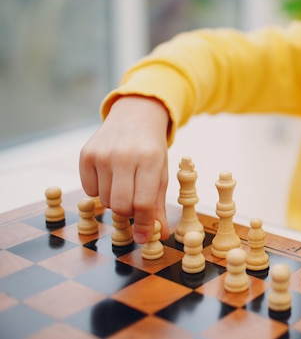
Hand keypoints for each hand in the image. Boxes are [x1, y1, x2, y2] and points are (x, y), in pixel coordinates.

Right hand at [79, 96, 170, 243]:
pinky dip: (100, 189)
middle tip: (134, 205)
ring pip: (104, 200)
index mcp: (150, 160)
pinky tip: (110, 173)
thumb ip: (159, 205)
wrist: (135, 115)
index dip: (143, 225)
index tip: (143, 237)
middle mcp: (124, 155)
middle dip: (127, 213)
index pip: (143, 203)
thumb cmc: (151, 149)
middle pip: (120, 205)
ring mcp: (102, 154)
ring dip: (115, 199)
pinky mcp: (86, 154)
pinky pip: (89, 190)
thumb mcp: (161, 173)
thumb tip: (160, 235)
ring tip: (125, 182)